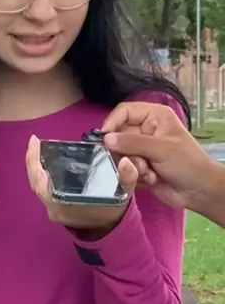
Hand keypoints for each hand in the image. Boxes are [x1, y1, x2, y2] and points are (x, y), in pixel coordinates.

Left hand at [26, 135, 137, 237]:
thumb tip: (125, 161)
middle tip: (34, 141)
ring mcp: (53, 209)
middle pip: (36, 183)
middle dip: (33, 161)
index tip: (34, 142)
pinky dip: (42, 174)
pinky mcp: (55, 207)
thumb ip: (127, 178)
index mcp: (64, 205)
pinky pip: (43, 188)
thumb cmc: (114, 210)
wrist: (112, 229)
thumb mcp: (124, 193)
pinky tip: (45, 161)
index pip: (40, 184)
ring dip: (36, 167)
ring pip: (38, 186)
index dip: (34, 163)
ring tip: (37, 147)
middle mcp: (54, 208)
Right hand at [100, 102, 220, 212]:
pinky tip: (150, 179)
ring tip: (148, 173)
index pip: (124, 111)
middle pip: (119, 135)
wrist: (199, 192)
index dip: (112, 123)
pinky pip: (125, 168)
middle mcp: (146, 130)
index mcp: (154, 116)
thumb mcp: (161, 149)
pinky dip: (134, 175)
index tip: (104, 139)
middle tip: (139, 163)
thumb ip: (132, 143)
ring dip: (133, 166)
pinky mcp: (139, 166)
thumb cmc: (187, 163)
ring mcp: (142, 149)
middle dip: (127, 152)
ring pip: (120, 154)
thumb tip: (106, 139)